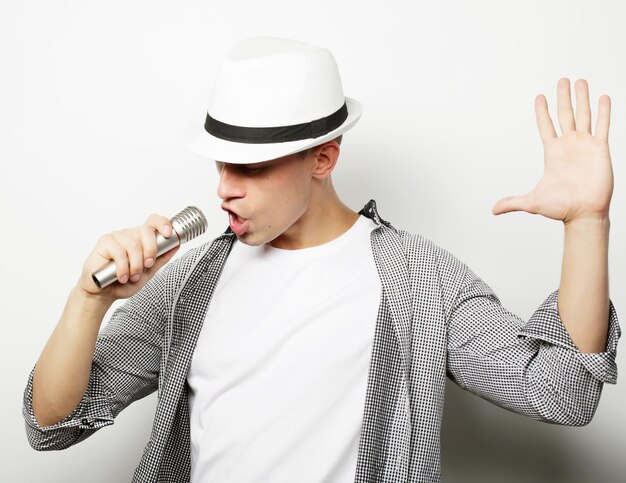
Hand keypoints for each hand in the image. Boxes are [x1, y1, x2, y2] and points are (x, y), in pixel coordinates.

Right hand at [78, 214, 178, 300]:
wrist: (104, 293)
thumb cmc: (125, 282)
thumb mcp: (149, 272)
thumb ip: (161, 258)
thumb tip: (176, 245)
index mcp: (143, 239)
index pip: (154, 221)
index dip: (163, 224)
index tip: (169, 234)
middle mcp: (131, 234)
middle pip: (146, 231)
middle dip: (151, 251)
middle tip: (147, 266)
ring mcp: (117, 236)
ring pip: (133, 244)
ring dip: (135, 265)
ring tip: (132, 277)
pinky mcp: (105, 242)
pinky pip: (119, 251)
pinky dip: (123, 268)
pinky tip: (121, 276)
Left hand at [492, 78, 612, 224]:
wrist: (583, 213)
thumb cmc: (560, 208)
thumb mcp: (532, 202)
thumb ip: (512, 203)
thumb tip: (493, 210)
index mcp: (552, 153)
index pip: (545, 126)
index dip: (542, 111)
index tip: (539, 97)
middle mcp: (568, 145)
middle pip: (565, 115)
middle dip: (563, 97)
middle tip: (562, 80)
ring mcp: (585, 146)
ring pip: (583, 116)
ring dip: (582, 98)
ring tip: (580, 81)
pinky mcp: (600, 149)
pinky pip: (602, 126)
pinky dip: (604, 112)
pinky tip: (603, 97)